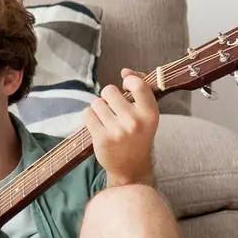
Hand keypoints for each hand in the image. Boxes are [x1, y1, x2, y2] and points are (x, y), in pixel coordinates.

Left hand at [83, 68, 157, 186]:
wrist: (131, 167)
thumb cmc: (138, 135)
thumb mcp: (146, 114)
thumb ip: (139, 89)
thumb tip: (125, 70)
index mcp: (151, 114)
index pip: (137, 84)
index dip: (128, 81)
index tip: (126, 88)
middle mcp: (135, 121)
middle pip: (109, 91)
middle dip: (108, 98)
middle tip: (114, 110)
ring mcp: (118, 131)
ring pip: (96, 103)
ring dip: (99, 109)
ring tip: (108, 121)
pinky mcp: (101, 138)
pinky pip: (86, 114)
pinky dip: (89, 117)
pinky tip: (98, 125)